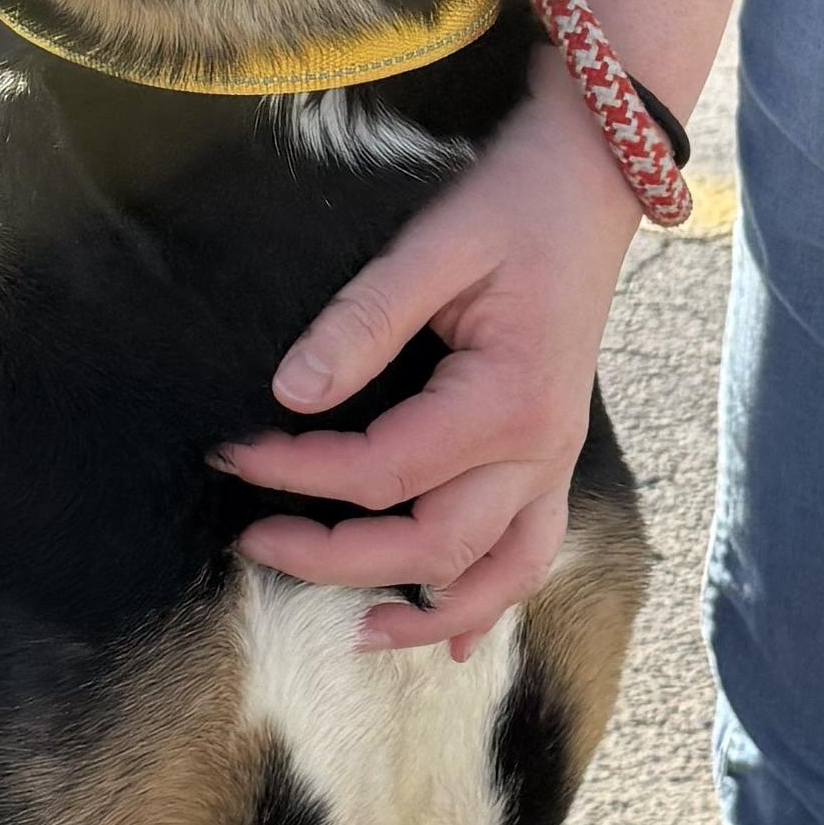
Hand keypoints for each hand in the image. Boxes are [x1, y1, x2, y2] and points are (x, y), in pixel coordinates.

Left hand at [213, 49, 644, 655]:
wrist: (590, 184)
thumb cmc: (512, 205)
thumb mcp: (434, 245)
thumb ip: (363, 320)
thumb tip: (291, 393)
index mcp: (508, 399)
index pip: (384, 469)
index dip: (298, 474)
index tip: (233, 456)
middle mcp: (541, 447)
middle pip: (433, 543)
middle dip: (336, 557)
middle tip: (252, 541)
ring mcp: (555, 459)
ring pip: (498, 571)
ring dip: (429, 612)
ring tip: (357, 634)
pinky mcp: (553, 454)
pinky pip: (532, 550)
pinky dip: (493, 600)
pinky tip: (455, 641)